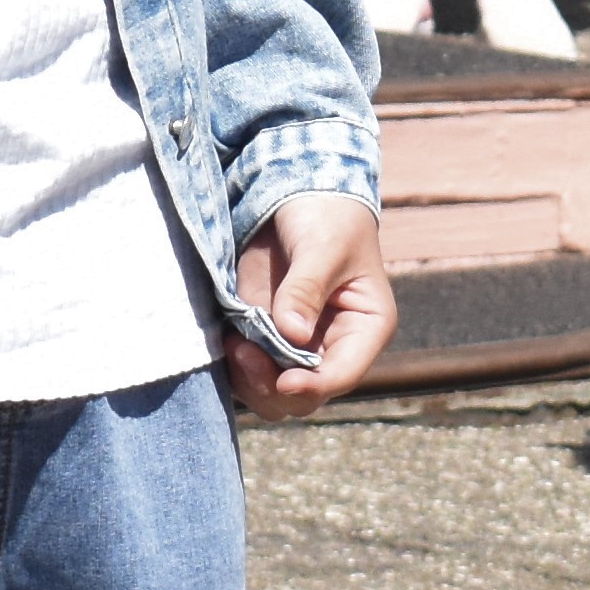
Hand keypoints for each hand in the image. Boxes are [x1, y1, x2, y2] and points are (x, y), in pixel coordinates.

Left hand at [221, 193, 394, 415]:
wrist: (298, 194)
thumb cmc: (326, 216)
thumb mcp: (322, 247)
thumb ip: (306, 289)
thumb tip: (291, 334)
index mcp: (365, 329)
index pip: (342, 374)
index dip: (313, 385)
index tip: (282, 380)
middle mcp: (332, 346)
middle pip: (305, 395)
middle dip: (273, 385)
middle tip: (243, 351)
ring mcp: (296, 344)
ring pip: (273, 391)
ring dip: (250, 379)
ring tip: (232, 344)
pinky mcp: (264, 333)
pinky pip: (249, 369)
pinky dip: (235, 365)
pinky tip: (225, 338)